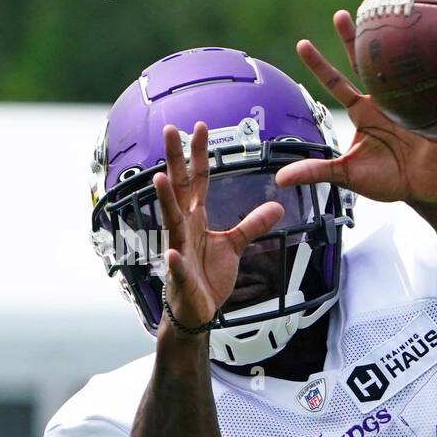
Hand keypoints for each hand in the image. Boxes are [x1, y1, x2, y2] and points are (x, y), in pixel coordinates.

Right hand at [154, 123, 284, 328]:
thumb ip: (251, 224)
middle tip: (170, 130)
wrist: (196, 309)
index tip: (200, 127)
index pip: (199, 180)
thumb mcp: (235, 246)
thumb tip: (277, 206)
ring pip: (171, 222)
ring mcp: (179, 251)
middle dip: (175, 160)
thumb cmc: (208, 275)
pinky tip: (172, 253)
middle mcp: (184, 229)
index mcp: (196, 219)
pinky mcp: (181, 277)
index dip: (199, 155)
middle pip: (180, 189)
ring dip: (165, 201)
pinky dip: (175, 261)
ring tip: (159, 179)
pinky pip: (177, 268)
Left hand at [275, 10, 436, 205]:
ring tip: (382, 21)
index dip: (319, 65)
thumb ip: (316, 171)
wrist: (423, 190)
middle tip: (339, 15)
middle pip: (364, 65)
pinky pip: (426, 96)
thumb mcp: (346, 175)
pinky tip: (421, 54)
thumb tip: (281, 178)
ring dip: (390, 48)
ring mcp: (407, 106)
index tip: (301, 44)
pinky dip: (423, 78)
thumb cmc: (385, 180)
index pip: (336, 83)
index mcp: (362, 112)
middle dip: (352, 40)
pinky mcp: (430, 117)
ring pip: (396, 70)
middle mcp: (382, 102)